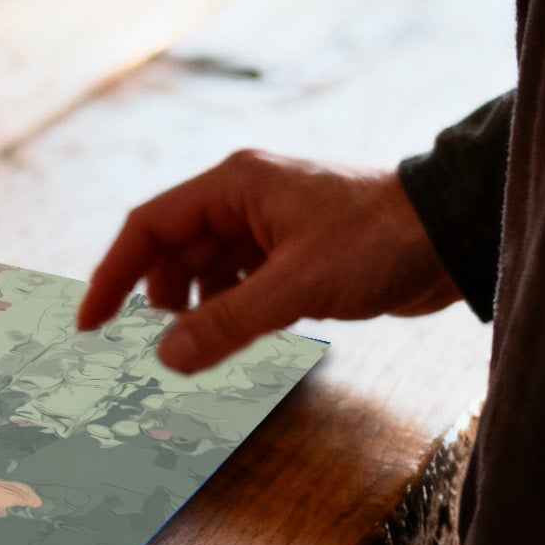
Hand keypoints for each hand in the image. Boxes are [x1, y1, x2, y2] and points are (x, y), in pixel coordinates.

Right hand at [76, 151, 459, 373]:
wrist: (452, 234)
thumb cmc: (379, 241)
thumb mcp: (296, 286)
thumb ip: (227, 322)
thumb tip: (165, 358)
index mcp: (234, 186)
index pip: (149, 227)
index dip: (113, 275)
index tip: (91, 322)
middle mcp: (243, 199)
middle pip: (172, 250)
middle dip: (155, 297)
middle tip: (146, 344)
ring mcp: (267, 225)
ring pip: (204, 268)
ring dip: (192, 307)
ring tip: (194, 342)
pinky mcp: (290, 252)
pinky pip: (237, 281)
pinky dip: (225, 309)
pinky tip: (231, 334)